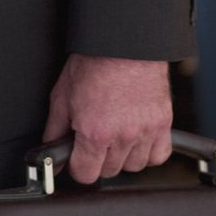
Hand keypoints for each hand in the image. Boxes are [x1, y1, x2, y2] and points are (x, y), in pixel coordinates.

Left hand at [43, 54, 173, 184]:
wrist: (123, 41)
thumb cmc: (94, 62)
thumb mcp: (62, 95)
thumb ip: (55, 130)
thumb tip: (52, 153)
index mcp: (94, 131)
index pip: (85, 174)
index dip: (78, 166)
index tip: (78, 156)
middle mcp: (122, 135)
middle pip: (109, 171)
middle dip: (99, 158)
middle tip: (96, 137)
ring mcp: (145, 130)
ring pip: (134, 166)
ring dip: (124, 155)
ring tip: (116, 134)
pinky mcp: (163, 123)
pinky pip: (158, 155)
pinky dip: (149, 151)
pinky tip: (138, 137)